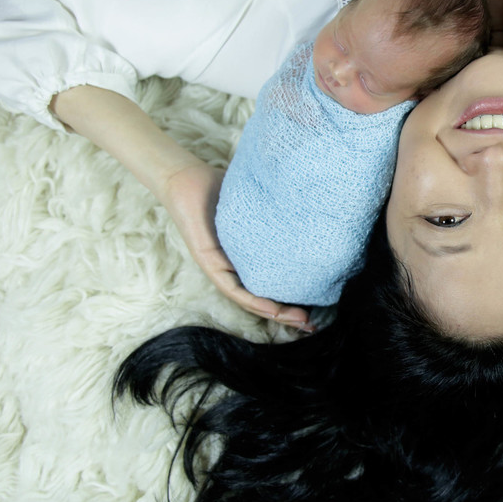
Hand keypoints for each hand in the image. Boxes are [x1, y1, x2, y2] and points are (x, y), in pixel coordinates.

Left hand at [160, 160, 313, 330]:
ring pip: (248, 300)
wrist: (186, 176)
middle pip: (262, 300)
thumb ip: (276, 214)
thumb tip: (310, 209)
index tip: (316, 308)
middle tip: (313, 324)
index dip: (292, 300)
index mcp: (245, 258)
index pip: (270, 286)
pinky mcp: (207, 262)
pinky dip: (253, 300)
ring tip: (300, 321)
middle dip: (288, 315)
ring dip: (275, 314)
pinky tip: (271, 308)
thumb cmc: (221, 188)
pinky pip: (231, 287)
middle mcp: (233, 267)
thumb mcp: (257, 206)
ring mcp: (219, 267)